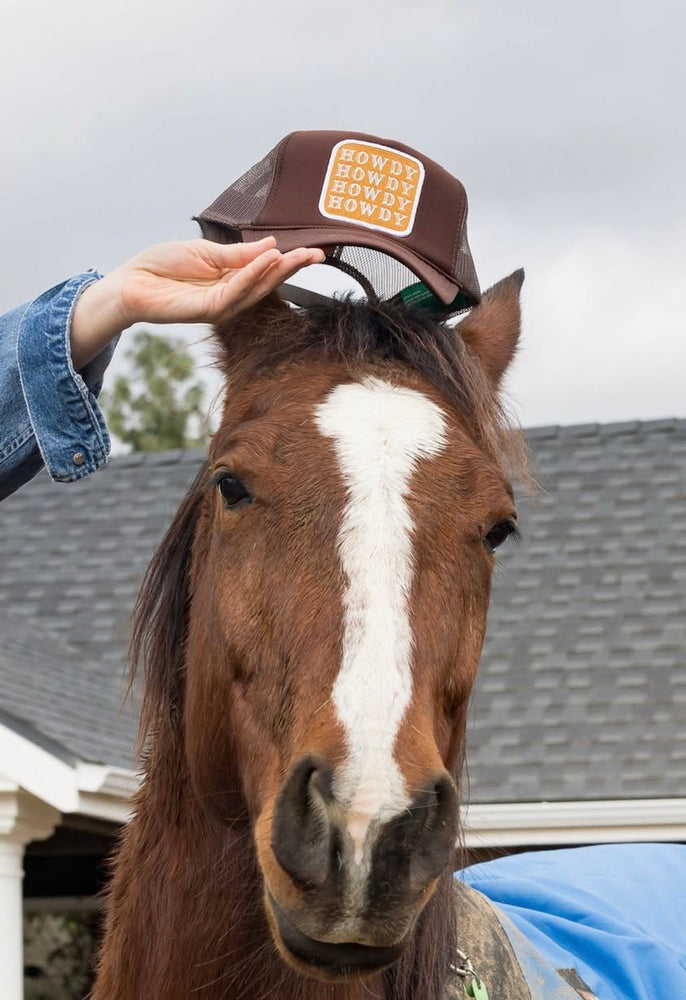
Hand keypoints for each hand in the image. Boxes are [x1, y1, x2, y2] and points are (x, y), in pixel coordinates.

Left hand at [70, 238, 324, 368]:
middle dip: (292, 269)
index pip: (266, 271)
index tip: (315, 251)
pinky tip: (266, 261)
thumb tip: (271, 245)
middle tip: (316, 255)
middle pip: (268, 283)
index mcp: (230, 280)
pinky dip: (251, 276)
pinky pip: (235, 293)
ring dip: (277, 272)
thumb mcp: (205, 252)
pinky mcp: (207, 311)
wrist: (130, 282)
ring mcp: (220, 306)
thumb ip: (238, 254)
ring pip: (256, 290)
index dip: (290, 262)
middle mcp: (230, 296)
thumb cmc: (161, 266)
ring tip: (295, 256)